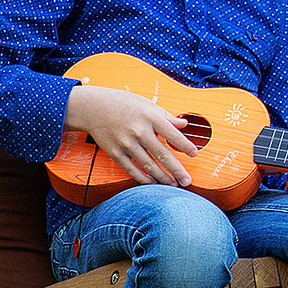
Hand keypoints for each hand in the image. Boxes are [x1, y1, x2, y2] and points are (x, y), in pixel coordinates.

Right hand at [65, 84, 195, 187]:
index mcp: (150, 117)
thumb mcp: (147, 104)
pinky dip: (143, 178)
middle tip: (187, 180)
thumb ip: (166, 116)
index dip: (185, 146)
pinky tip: (153, 183)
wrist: (93, 107)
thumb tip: (184, 123)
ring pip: (148, 165)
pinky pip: (131, 169)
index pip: (173, 134)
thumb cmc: (123, 103)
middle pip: (162, 154)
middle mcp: (139, 131)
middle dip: (177, 170)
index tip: (194, 154)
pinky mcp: (115, 152)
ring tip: (173, 184)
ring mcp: (126, 143)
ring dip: (162, 177)